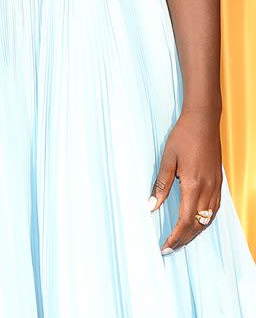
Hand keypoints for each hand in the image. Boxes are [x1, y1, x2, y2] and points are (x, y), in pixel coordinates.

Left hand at [149, 109, 221, 253]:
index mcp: (193, 185)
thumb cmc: (183, 136)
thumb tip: (150, 206)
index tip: (165, 246)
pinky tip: (197, 221)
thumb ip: (161, 184)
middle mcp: (207, 189)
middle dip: (184, 239)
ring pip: (208, 219)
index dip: (175, 236)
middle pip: (197, 225)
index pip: (184, 220)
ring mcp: (215, 186)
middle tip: (170, 248)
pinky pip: (214, 209)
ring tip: (181, 239)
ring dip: (195, 232)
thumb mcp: (167, 159)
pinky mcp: (218, 182)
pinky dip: (205, 221)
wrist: (203, 120)